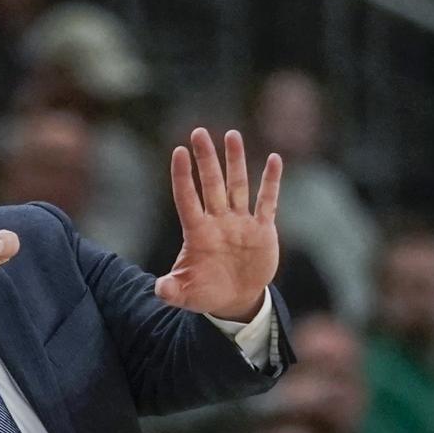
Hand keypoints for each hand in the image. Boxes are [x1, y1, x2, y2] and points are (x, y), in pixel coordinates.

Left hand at [154, 128, 281, 321]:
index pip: (186, 198)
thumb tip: (159, 290)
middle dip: (206, 159)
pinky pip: (267, 201)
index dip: (183, 176)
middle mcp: (217, 221)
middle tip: (199, 132)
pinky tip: (273, 159)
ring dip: (236, 161)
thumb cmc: (205, 293)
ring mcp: (240, 222)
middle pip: (211, 184)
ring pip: (237, 185)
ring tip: (231, 134)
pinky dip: (271, 181)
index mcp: (196, 233)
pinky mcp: (262, 229)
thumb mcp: (185, 295)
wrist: (234, 300)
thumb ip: (172, 290)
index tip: (178, 151)